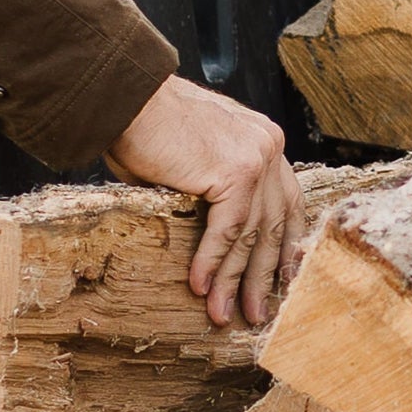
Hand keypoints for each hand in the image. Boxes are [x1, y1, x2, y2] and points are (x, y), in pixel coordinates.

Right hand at [106, 74, 303, 327]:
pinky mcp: (235, 172)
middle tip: (256, 312)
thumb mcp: (192, 157)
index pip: (286, 202)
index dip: (283, 246)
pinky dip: (212, 262)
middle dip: (263, 275)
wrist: (126, 98)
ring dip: (236, 280)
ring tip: (223, 313)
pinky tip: (199, 286)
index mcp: (262, 140)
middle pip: (274, 224)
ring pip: (252, 234)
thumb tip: (206, 234)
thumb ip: (211, 188)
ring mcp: (257, 158)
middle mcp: (268, 146)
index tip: (279, 281)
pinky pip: (227, 230)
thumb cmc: (145, 124)